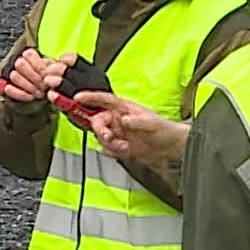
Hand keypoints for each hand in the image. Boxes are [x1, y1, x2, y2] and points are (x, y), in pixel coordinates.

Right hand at [0, 49, 66, 103]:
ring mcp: (9, 75)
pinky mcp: (6, 87)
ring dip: (29, 86)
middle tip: (43, 86)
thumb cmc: (47, 79)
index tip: (46, 75)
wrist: (41, 93)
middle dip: (34, 77)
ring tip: (39, 93)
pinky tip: (31, 97)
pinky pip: (9, 89)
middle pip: (20, 64)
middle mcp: (17, 62)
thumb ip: (51, 66)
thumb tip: (52, 66)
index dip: (38, 65)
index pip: (28, 54)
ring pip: (14, 76)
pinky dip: (21, 94)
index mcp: (28, 55)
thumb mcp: (52, 70)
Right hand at [73, 91, 188, 163]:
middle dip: (100, 130)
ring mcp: (118, 133)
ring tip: (125, 147)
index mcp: (125, 108)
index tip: (78, 98)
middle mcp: (118, 119)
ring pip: (101, 137)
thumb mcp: (153, 123)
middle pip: (97, 120)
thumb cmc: (165, 130)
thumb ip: (136, 121)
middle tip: (107, 137)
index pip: (104, 100)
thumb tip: (123, 119)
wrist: (171, 149)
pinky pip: (107, 149)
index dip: (90, 97)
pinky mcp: (119, 145)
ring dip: (110, 144)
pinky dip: (113, 152)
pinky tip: (125, 151)